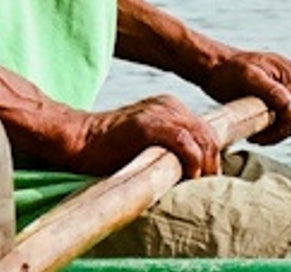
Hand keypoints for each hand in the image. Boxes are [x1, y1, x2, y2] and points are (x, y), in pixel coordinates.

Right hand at [42, 94, 224, 179]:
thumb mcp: (148, 141)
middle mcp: (167, 105)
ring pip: (201, 137)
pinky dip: (191, 161)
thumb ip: (169, 147)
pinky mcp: (147, 124)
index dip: (210, 157)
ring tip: (194, 183)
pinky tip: (186, 175)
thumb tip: (193, 172)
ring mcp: (158, 112)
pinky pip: (183, 141)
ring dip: (204, 165)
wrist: (79, 141)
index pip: (205, 132)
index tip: (203, 178)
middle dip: (211, 163)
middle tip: (202, 186)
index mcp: (169, 107)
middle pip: (208, 134)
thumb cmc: (110, 150)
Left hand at [197, 50, 290, 144]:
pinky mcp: (281, 93)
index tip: (259, 137)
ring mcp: (288, 85)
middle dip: (277, 131)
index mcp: (290, 73)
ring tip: (255, 134)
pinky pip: (284, 115)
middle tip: (255, 137)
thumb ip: (274, 94)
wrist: (214, 66)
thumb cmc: (227, 70)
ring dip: (275, 131)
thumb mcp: (249, 79)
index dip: (281, 128)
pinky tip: (258, 128)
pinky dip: (273, 126)